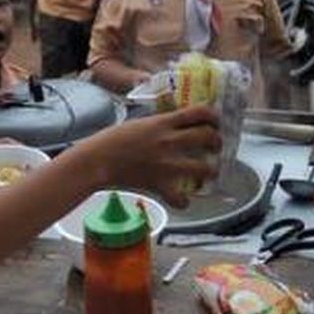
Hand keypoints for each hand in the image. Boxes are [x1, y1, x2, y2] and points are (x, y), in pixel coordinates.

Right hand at [77, 106, 221, 208]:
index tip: (214, 121)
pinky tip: (182, 200)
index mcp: (163, 123)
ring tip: (209, 172)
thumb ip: (159, 124)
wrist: (97, 160)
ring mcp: (167, 164)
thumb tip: (173, 124)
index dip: (213, 116)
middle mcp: (169, 141)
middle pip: (208, 137)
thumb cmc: (111, 140)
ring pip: (205, 168)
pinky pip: (181, 198)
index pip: (200, 112)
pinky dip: (183, 201)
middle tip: (215, 146)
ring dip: (211, 170)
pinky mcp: (160, 184)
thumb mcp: (139, 123)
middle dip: (217, 142)